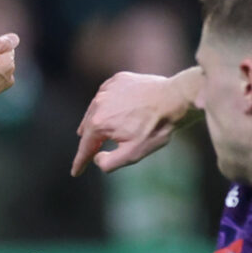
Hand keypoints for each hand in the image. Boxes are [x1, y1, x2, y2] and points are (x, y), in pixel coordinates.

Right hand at [72, 70, 196, 174]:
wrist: (175, 98)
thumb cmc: (156, 128)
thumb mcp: (133, 154)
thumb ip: (109, 163)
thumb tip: (96, 158)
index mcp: (99, 124)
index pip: (85, 147)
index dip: (80, 162)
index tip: (76, 172)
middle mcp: (98, 105)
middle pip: (87, 128)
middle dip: (90, 141)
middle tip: (92, 152)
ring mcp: (106, 90)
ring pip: (94, 111)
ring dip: (98, 121)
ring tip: (103, 131)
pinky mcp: (117, 80)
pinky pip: (105, 96)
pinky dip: (106, 105)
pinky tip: (114, 110)